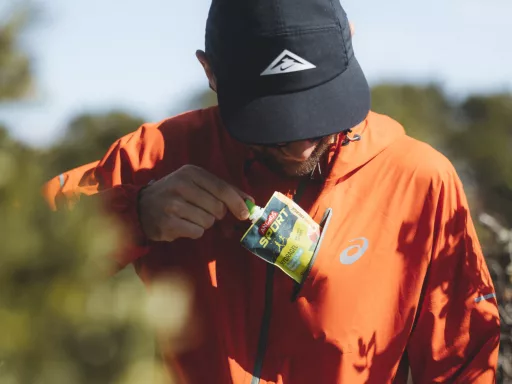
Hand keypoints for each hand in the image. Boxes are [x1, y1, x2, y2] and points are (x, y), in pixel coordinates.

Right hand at [138, 165, 252, 241]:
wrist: (141, 207)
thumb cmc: (176, 195)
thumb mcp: (196, 184)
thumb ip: (222, 190)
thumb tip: (250, 202)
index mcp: (191, 172)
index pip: (222, 188)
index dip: (237, 202)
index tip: (245, 213)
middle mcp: (181, 185)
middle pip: (217, 208)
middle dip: (215, 214)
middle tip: (201, 211)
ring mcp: (172, 204)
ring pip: (208, 221)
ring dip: (203, 223)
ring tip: (187, 217)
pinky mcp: (167, 222)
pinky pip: (196, 232)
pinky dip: (193, 232)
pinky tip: (181, 225)